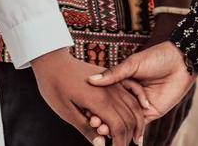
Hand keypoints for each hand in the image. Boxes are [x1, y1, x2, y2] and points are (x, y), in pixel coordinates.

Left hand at [31, 50, 147, 144]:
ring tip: (136, 138)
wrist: (52, 61)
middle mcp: (111, 91)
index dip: (120, 144)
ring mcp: (113, 82)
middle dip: (128, 137)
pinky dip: (139, 103)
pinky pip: (131, 91)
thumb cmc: (54, 87)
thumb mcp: (65, 112)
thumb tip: (102, 145)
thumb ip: (86, 129)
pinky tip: (145, 109)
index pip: (118, 128)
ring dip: (137, 123)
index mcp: (99, 101)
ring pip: (134, 105)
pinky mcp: (112, 78)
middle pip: (129, 119)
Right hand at [88, 42, 194, 128]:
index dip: (96, 104)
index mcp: (122, 81)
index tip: (86, 110)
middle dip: (102, 117)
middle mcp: (129, 94)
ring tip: (102, 130)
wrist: (181, 62)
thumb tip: (91, 80)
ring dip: (112, 126)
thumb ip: (114, 74)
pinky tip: (118, 135)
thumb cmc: (157, 57)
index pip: (106, 96)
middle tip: (93, 123)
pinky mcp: (151, 113)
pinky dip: (129, 131)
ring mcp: (140, 105)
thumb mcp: (133, 64)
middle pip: (112, 110)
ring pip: (123, 119)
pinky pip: (139, 125)